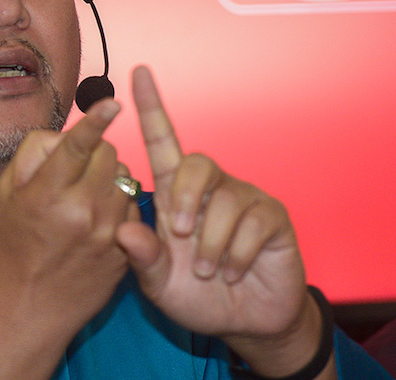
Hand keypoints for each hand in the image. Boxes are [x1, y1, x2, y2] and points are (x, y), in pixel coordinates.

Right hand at [0, 100, 137, 378]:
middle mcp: (82, 212)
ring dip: (109, 179)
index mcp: (47, 195)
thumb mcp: (5, 195)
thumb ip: (33, 156)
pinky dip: (118, 205)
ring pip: (125, 179)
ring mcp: (108, 233)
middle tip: (76, 168)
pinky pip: (132, 207)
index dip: (96, 121)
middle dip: (96, 151)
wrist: (31, 307)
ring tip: (84, 198)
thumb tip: (64, 135)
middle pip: (110, 154)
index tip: (113, 102)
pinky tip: (97, 221)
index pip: (78, 147)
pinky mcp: (124, 250)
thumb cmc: (13, 245)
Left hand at [116, 66, 331, 377]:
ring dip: (211, 242)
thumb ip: (142, 259)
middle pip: (196, 163)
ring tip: (209, 271)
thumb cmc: (196, 295)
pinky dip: (236, 254)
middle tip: (183, 235)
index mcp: (175, 196)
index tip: (137, 73)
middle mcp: (209, 189)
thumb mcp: (159, 283)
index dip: (150, 108)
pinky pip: (252, 223)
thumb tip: (124, 231)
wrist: (244, 322)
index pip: (162, 142)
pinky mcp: (272, 217)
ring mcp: (243, 199)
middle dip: (186, 198)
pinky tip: (233, 273)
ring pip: (224, 199)